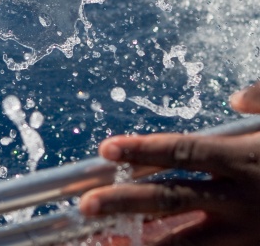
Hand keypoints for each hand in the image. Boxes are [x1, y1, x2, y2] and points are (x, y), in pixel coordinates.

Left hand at [79, 81, 259, 245]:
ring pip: (186, 243)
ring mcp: (246, 233)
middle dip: (126, 202)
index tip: (106, 149)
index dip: (143, 150)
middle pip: (172, 199)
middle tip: (86, 204)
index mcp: (241, 160)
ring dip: (140, 242)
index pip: (183, 153)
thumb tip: (236, 98)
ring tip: (101, 241)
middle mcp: (240, 199)